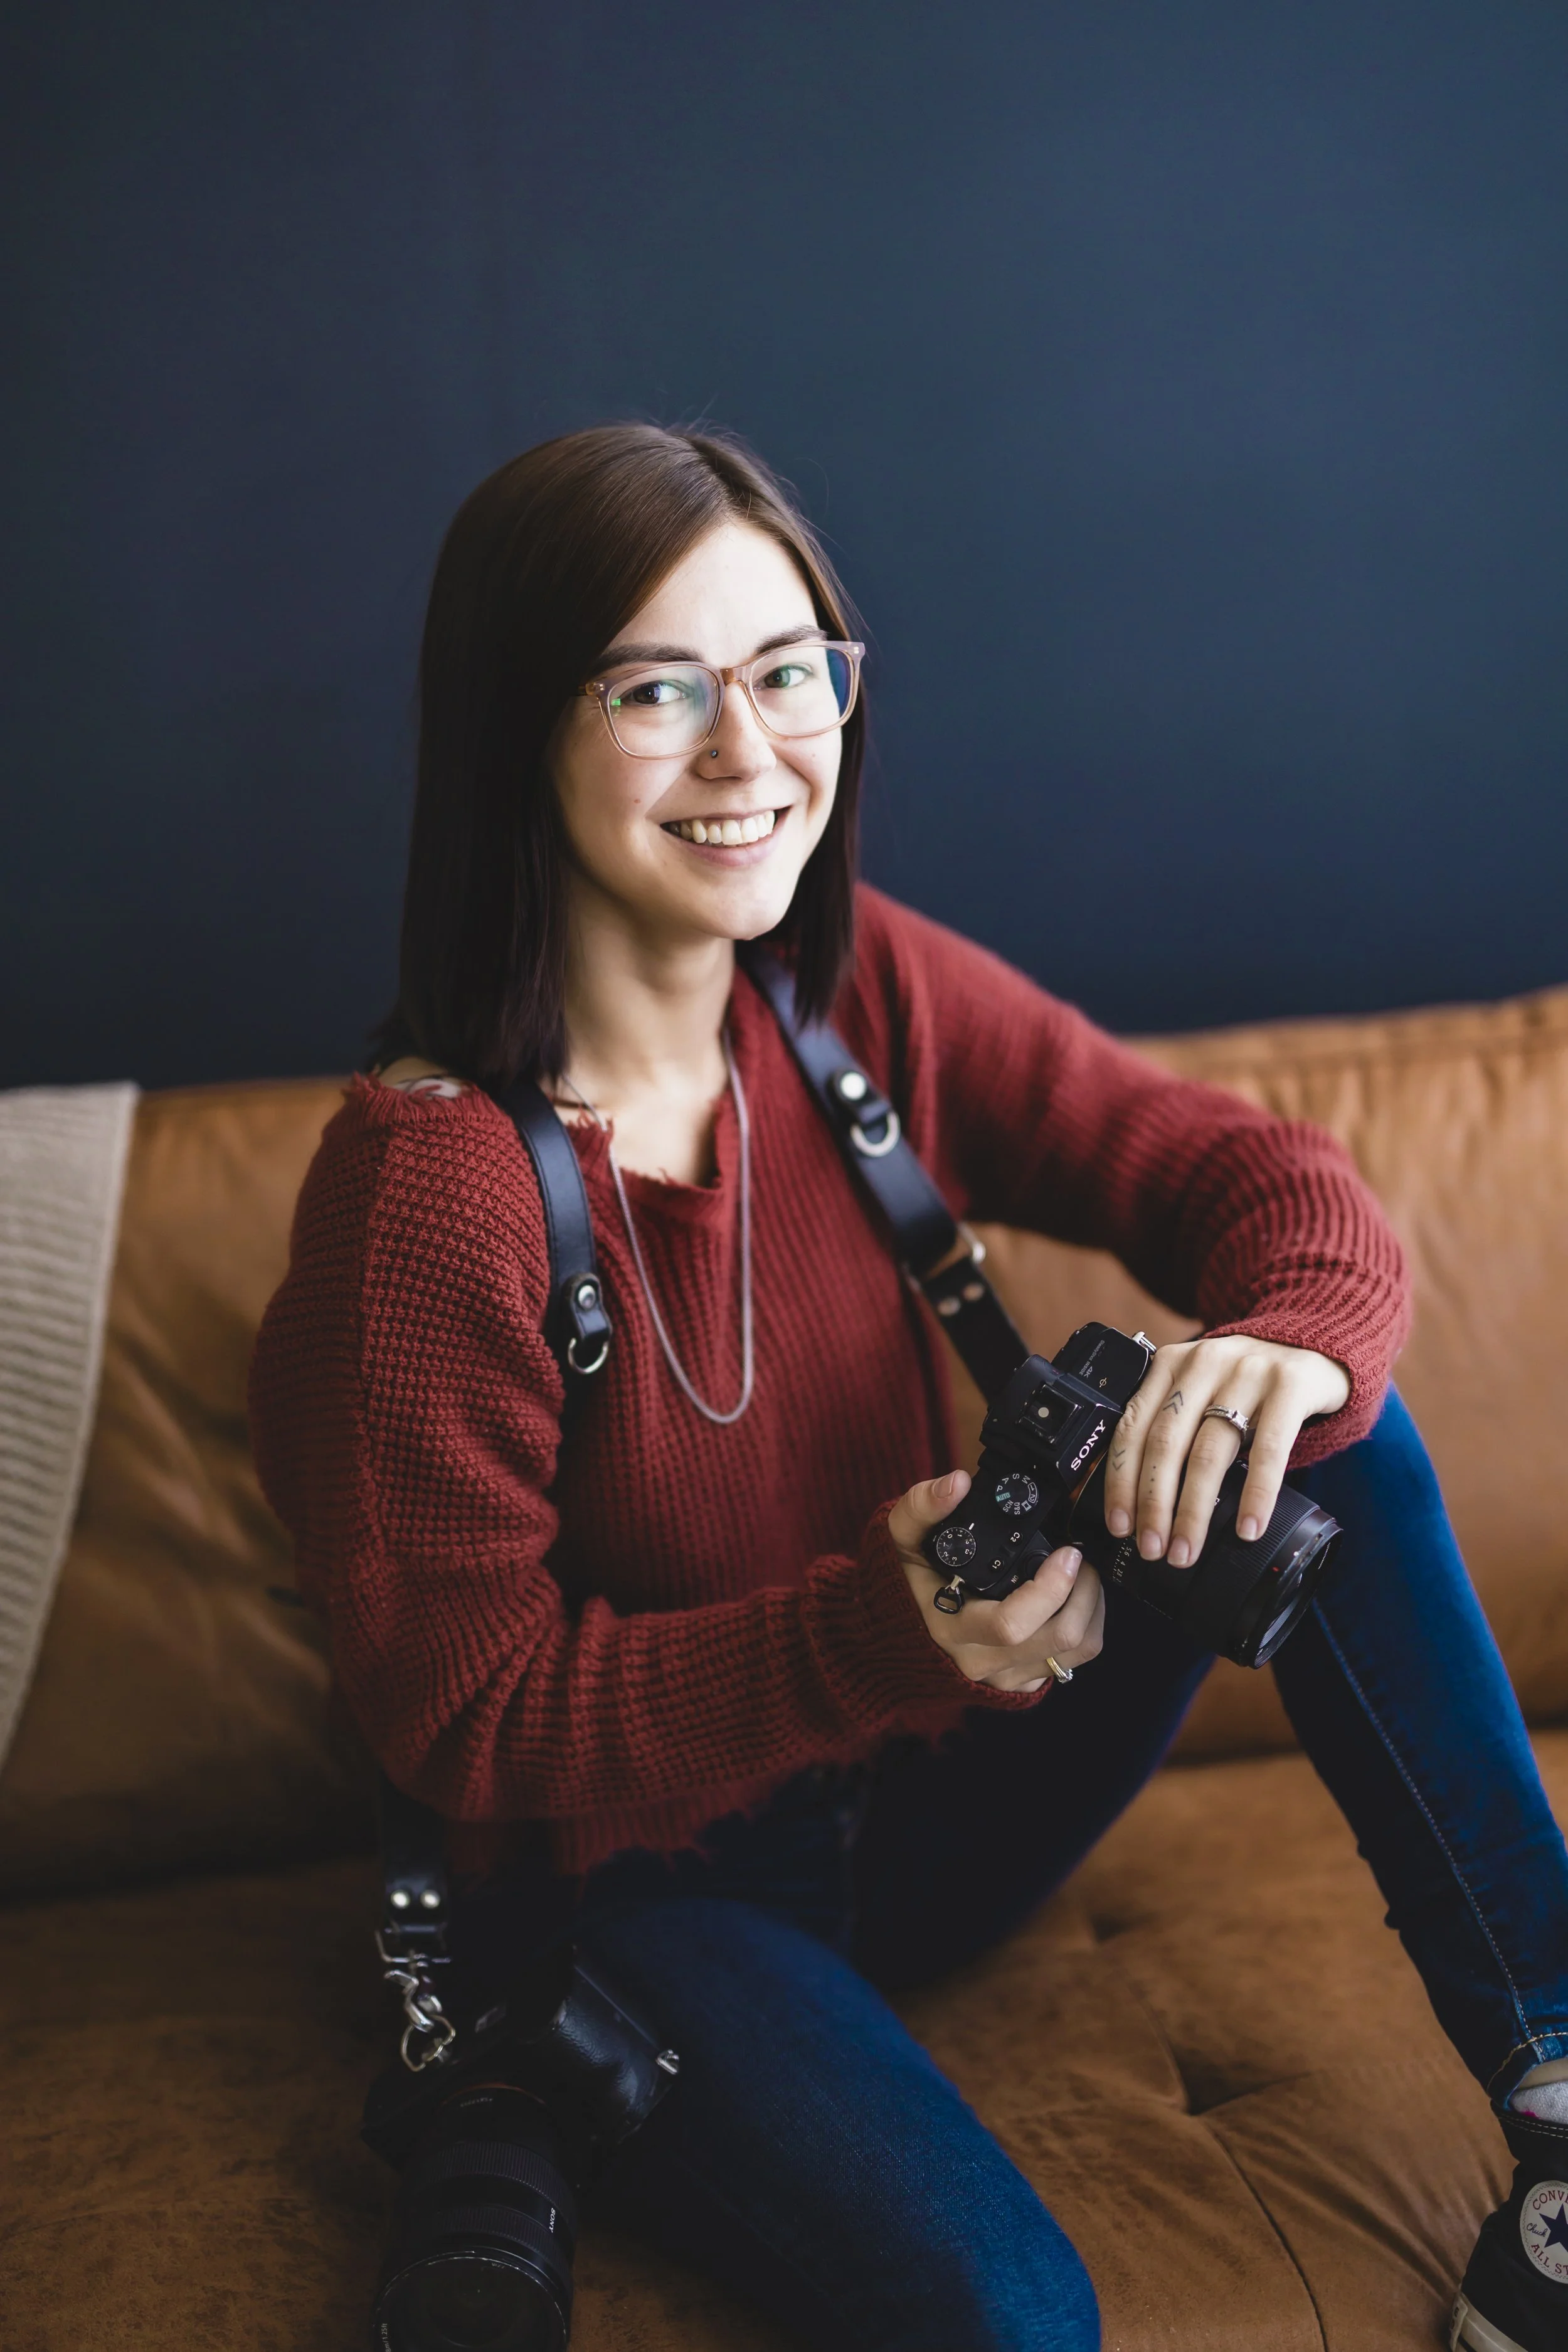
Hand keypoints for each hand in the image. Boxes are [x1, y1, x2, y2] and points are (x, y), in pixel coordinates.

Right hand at [889, 1470, 1104, 1692]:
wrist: (895, 1627)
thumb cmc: (906, 1577)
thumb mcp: (903, 1537)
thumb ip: (923, 1506)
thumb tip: (957, 1483)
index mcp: (952, 1627)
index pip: (1012, 1625)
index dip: (1052, 1588)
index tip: (1068, 1552)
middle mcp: (979, 1660)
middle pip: (1060, 1639)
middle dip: (1084, 1592)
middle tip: (1079, 1559)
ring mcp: (1003, 1676)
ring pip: (1075, 1653)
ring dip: (1090, 1609)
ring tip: (1080, 1576)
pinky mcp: (1020, 1683)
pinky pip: (1070, 1663)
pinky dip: (1083, 1628)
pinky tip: (1069, 1601)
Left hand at [1100, 1336, 1350, 1567]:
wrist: (1311, 1346)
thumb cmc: (1245, 1382)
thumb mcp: (1199, 1390)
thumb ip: (1169, 1424)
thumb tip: (1136, 1501)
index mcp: (1168, 1365)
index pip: (1132, 1427)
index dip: (1121, 1482)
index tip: (1120, 1526)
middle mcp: (1203, 1362)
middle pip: (1166, 1443)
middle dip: (1154, 1505)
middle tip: (1151, 1549)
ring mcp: (1248, 1371)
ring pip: (1210, 1451)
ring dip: (1194, 1510)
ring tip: (1186, 1550)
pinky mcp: (1290, 1385)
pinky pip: (1269, 1449)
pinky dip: (1256, 1494)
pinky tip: (1247, 1528)